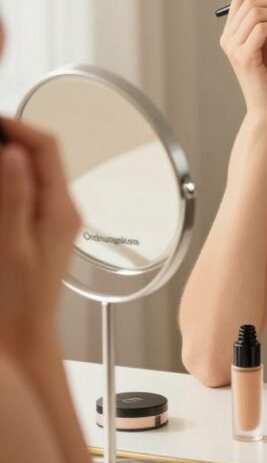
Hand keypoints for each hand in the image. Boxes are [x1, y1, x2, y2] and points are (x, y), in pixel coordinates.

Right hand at [0, 117, 80, 363]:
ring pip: (31, 172)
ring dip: (7, 162)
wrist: (25, 335)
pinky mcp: (42, 229)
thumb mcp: (12, 245)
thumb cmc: (18, 299)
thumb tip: (16, 155)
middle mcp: (63, 209)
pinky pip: (26, 192)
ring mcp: (54, 218)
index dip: (16, 127)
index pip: (45, 147)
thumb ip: (14, 197)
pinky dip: (7, 183)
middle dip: (8, 142)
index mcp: (61, 209)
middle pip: (39, 155)